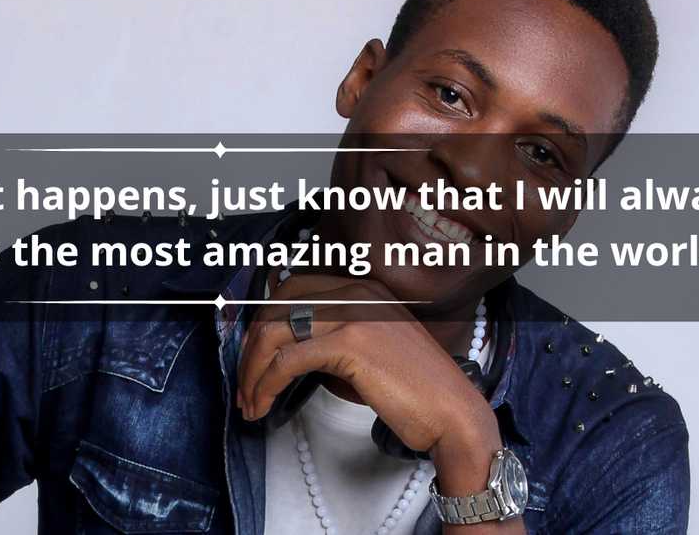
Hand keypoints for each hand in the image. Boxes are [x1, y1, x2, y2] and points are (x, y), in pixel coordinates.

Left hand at [236, 274, 500, 472]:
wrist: (453, 413)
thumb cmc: (417, 389)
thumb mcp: (371, 348)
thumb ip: (334, 336)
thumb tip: (286, 349)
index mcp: (361, 286)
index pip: (291, 288)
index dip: (263, 320)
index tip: (252, 353)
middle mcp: (355, 290)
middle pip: (275, 308)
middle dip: (250, 348)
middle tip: (245, 383)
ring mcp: (353, 313)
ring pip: (274, 334)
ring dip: (252, 372)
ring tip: (249, 402)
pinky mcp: (350, 343)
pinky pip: (287, 360)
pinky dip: (265, 384)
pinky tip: (263, 404)